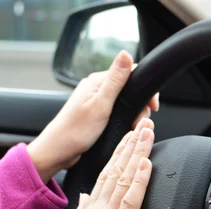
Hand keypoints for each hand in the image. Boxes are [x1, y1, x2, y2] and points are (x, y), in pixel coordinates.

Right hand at [23, 118, 154, 208]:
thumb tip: (85, 199)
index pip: (106, 176)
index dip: (118, 154)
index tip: (127, 138)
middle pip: (116, 170)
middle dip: (131, 144)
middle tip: (142, 122)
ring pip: (125, 179)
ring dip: (137, 153)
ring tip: (147, 131)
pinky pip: (131, 201)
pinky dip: (140, 180)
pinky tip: (146, 164)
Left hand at [27, 50, 159, 182]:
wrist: (58, 151)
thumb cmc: (76, 131)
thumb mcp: (101, 104)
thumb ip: (115, 80)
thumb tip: (125, 54)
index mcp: (97, 81)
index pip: (131, 73)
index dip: (145, 89)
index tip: (152, 106)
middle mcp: (96, 88)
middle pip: (130, 89)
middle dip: (140, 106)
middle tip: (138, 122)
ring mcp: (96, 101)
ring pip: (125, 102)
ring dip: (133, 115)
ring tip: (130, 129)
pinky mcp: (96, 113)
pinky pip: (118, 111)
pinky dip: (124, 120)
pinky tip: (123, 129)